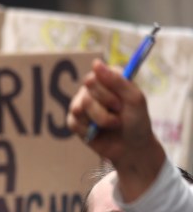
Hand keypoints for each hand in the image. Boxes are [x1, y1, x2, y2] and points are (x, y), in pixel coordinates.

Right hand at [67, 59, 165, 201]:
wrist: (131, 148)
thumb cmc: (137, 121)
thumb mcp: (134, 99)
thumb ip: (117, 81)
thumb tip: (95, 63)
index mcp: (109, 78)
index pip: (96, 76)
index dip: (109, 91)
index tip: (121, 101)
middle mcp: (92, 89)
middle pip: (88, 91)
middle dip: (106, 107)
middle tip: (118, 112)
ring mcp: (81, 104)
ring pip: (79, 108)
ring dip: (100, 120)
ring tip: (111, 124)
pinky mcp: (74, 121)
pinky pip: (74, 122)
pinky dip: (88, 130)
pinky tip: (97, 132)